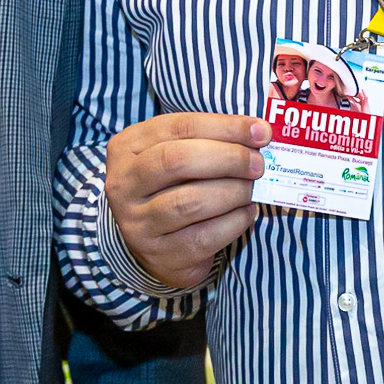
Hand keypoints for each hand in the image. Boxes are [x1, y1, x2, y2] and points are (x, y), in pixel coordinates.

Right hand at [106, 113, 270, 289]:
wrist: (153, 240)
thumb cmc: (172, 184)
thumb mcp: (177, 152)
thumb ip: (210, 139)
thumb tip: (258, 132)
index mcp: (127, 147)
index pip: (179, 127)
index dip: (225, 127)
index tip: (260, 132)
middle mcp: (123, 185)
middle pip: (177, 161)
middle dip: (228, 158)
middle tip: (258, 164)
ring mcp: (137, 224)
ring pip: (190, 202)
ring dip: (233, 192)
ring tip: (252, 189)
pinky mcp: (159, 256)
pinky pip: (203, 238)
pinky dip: (234, 222)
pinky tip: (246, 213)